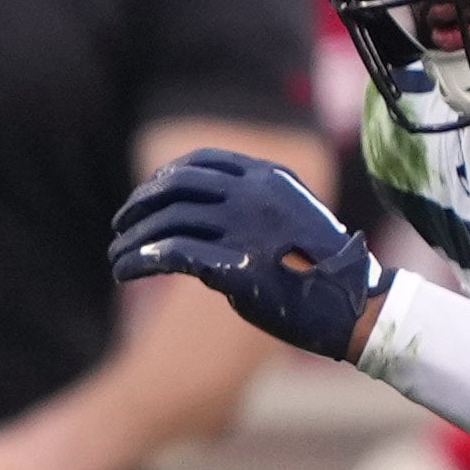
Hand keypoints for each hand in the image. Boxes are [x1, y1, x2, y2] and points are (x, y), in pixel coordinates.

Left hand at [110, 146, 391, 364]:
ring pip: (167, 222)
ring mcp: (245, 228)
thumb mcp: (289, 219)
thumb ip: (249, 209)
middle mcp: (254, 195)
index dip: (164, 177)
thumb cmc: (321, 269)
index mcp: (269, 178)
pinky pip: (170, 255)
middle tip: (121, 226)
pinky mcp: (235, 266)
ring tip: (116, 258)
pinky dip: (139, 261)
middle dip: (140, 206)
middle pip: (176, 188)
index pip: (202, 163)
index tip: (146, 196)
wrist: (354, 307)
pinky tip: (125, 272)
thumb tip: (196, 214)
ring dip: (132, 239)